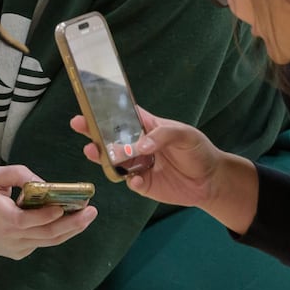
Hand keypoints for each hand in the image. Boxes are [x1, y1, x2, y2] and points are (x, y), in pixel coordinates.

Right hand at [0, 164, 95, 259]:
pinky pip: (42, 242)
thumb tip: (43, 183)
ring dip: (71, 230)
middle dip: (72, 223)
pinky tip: (68, 220)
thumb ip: (18, 174)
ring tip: (87, 216)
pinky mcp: (20, 253)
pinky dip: (56, 232)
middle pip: (47, 234)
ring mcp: (17, 248)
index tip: (66, 204)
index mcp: (2, 218)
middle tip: (91, 210)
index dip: (49, 215)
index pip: (30, 220)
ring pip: (49, 241)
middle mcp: (12, 238)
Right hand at [71, 111, 221, 206]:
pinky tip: (135, 179)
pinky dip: (130, 181)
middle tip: (78, 123)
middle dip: (93, 130)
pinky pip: (130, 182)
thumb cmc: (198, 150)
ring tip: (91, 151)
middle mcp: (137, 144)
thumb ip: (162, 136)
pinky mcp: (143, 184)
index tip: (90, 104)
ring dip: (102, 156)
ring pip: (114, 160)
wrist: (211, 181)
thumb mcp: (184, 134)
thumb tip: (140, 146)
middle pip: (110, 136)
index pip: (123, 115)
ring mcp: (138, 165)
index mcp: (146, 126)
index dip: (106, 110)